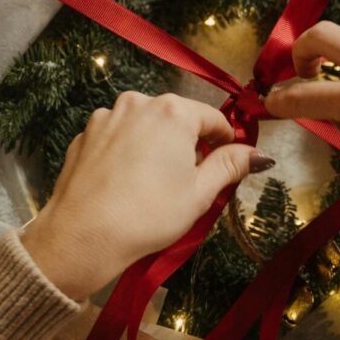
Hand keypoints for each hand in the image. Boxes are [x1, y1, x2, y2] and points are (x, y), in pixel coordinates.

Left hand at [21, 92, 272, 299]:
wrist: (80, 236)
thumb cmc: (149, 214)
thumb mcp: (199, 193)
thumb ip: (230, 165)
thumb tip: (259, 154)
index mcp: (173, 111)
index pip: (213, 118)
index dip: (225, 142)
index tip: (227, 165)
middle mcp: (139, 102)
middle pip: (177, 118)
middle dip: (187, 144)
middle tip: (188, 182)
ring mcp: (107, 116)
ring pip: (145, 126)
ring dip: (155, 146)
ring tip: (153, 185)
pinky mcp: (84, 134)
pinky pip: (117, 137)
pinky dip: (126, 152)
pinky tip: (124, 184)